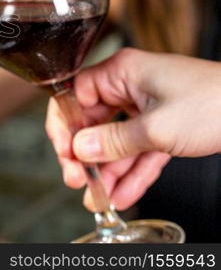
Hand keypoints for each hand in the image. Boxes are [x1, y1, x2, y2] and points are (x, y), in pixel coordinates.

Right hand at [46, 48, 220, 210]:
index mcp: (122, 72)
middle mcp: (130, 86)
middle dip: (84, 154)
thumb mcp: (157, 128)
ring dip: (107, 170)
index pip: (75, 95)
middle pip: (93, 121)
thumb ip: (114, 141)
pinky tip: (121, 194)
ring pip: (116, 141)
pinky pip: (139, 150)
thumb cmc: (215, 103)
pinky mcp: (165, 126)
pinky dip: (131, 172)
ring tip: (97, 197)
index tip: (64, 151)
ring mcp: (147, 106)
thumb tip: (80, 148)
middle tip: (77, 179)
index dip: (65, 125)